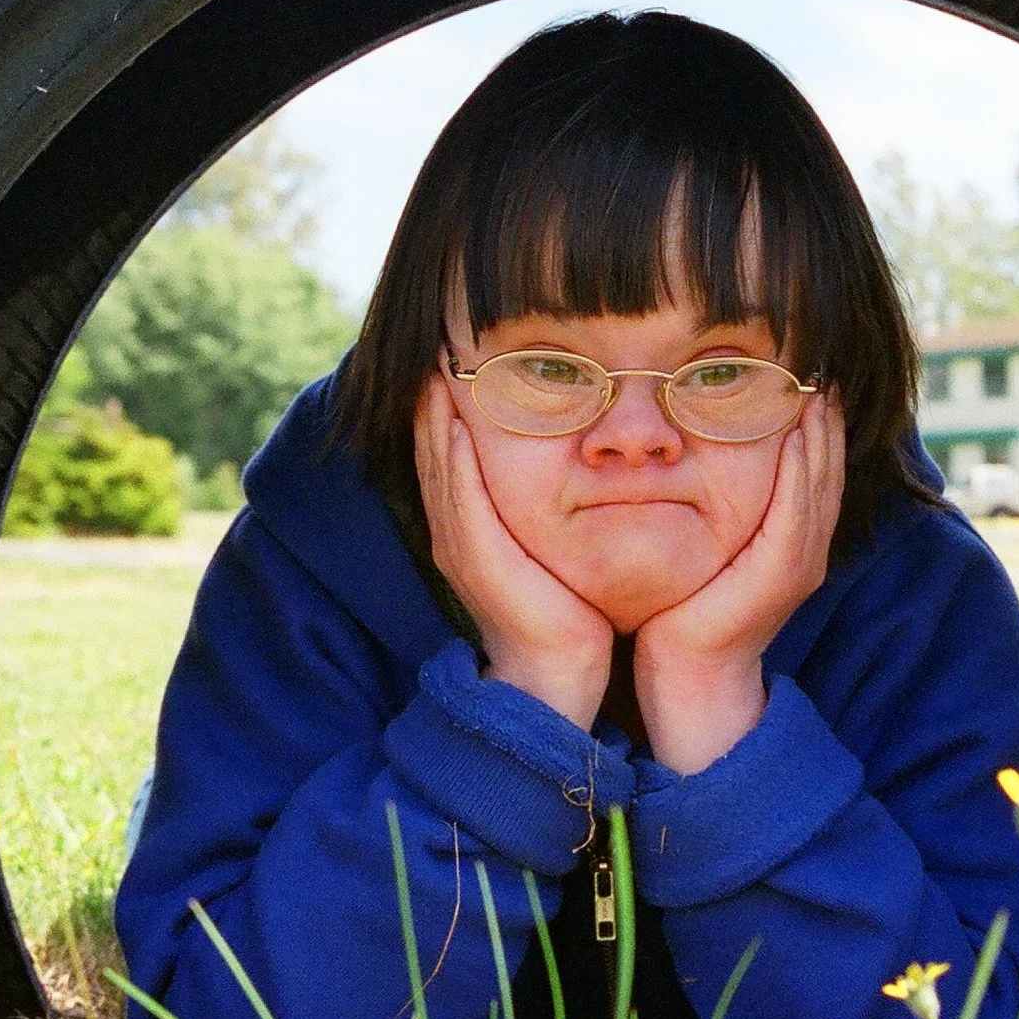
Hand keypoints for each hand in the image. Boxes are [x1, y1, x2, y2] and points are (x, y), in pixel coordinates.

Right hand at [414, 371, 614, 727]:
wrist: (558, 677)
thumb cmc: (566, 614)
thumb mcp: (553, 549)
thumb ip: (553, 508)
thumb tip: (585, 460)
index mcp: (471, 526)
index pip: (452, 450)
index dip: (447, 403)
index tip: (456, 352)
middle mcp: (456, 530)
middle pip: (435, 446)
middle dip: (433, 394)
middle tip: (435, 341)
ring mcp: (460, 542)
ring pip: (439, 461)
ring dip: (434, 412)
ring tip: (436, 361)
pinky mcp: (474, 556)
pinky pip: (457, 492)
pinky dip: (451, 452)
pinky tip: (455, 414)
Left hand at [635, 392, 845, 772]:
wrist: (687, 675)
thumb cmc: (685, 612)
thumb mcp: (710, 551)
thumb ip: (719, 514)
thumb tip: (694, 459)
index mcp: (793, 543)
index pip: (814, 471)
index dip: (817, 426)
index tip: (807, 378)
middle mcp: (807, 550)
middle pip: (827, 468)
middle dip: (826, 418)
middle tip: (819, 368)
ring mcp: (800, 561)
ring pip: (820, 482)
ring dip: (821, 432)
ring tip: (815, 386)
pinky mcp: (783, 572)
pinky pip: (798, 507)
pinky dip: (802, 467)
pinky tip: (797, 431)